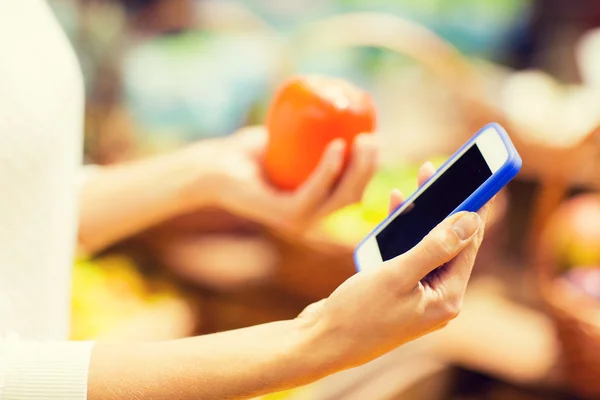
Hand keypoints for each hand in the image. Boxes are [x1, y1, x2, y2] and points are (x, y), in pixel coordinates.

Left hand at [199, 126, 377, 231]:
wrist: (212, 167)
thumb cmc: (248, 153)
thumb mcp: (288, 140)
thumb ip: (313, 133)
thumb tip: (339, 109)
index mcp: (315, 204)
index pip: (353, 190)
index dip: (370, 168)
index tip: (375, 138)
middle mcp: (310, 217)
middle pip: (353, 196)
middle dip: (370, 168)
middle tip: (373, 138)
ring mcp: (298, 220)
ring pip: (340, 198)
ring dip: (358, 170)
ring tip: (363, 140)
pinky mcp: (283, 215)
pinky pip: (313, 193)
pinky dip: (328, 171)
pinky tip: (337, 147)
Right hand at [297, 162, 493, 371]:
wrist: (321, 342)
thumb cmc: (358, 314)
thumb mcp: (397, 275)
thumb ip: (435, 247)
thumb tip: (471, 220)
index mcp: (446, 298)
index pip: (468, 245)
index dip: (471, 208)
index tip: (477, 178)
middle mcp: (436, 298)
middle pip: (447, 243)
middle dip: (443, 206)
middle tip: (436, 171)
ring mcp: (417, 295)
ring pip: (426, 246)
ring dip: (421, 217)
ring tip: (418, 183)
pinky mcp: (398, 292)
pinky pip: (407, 256)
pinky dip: (402, 234)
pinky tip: (396, 211)